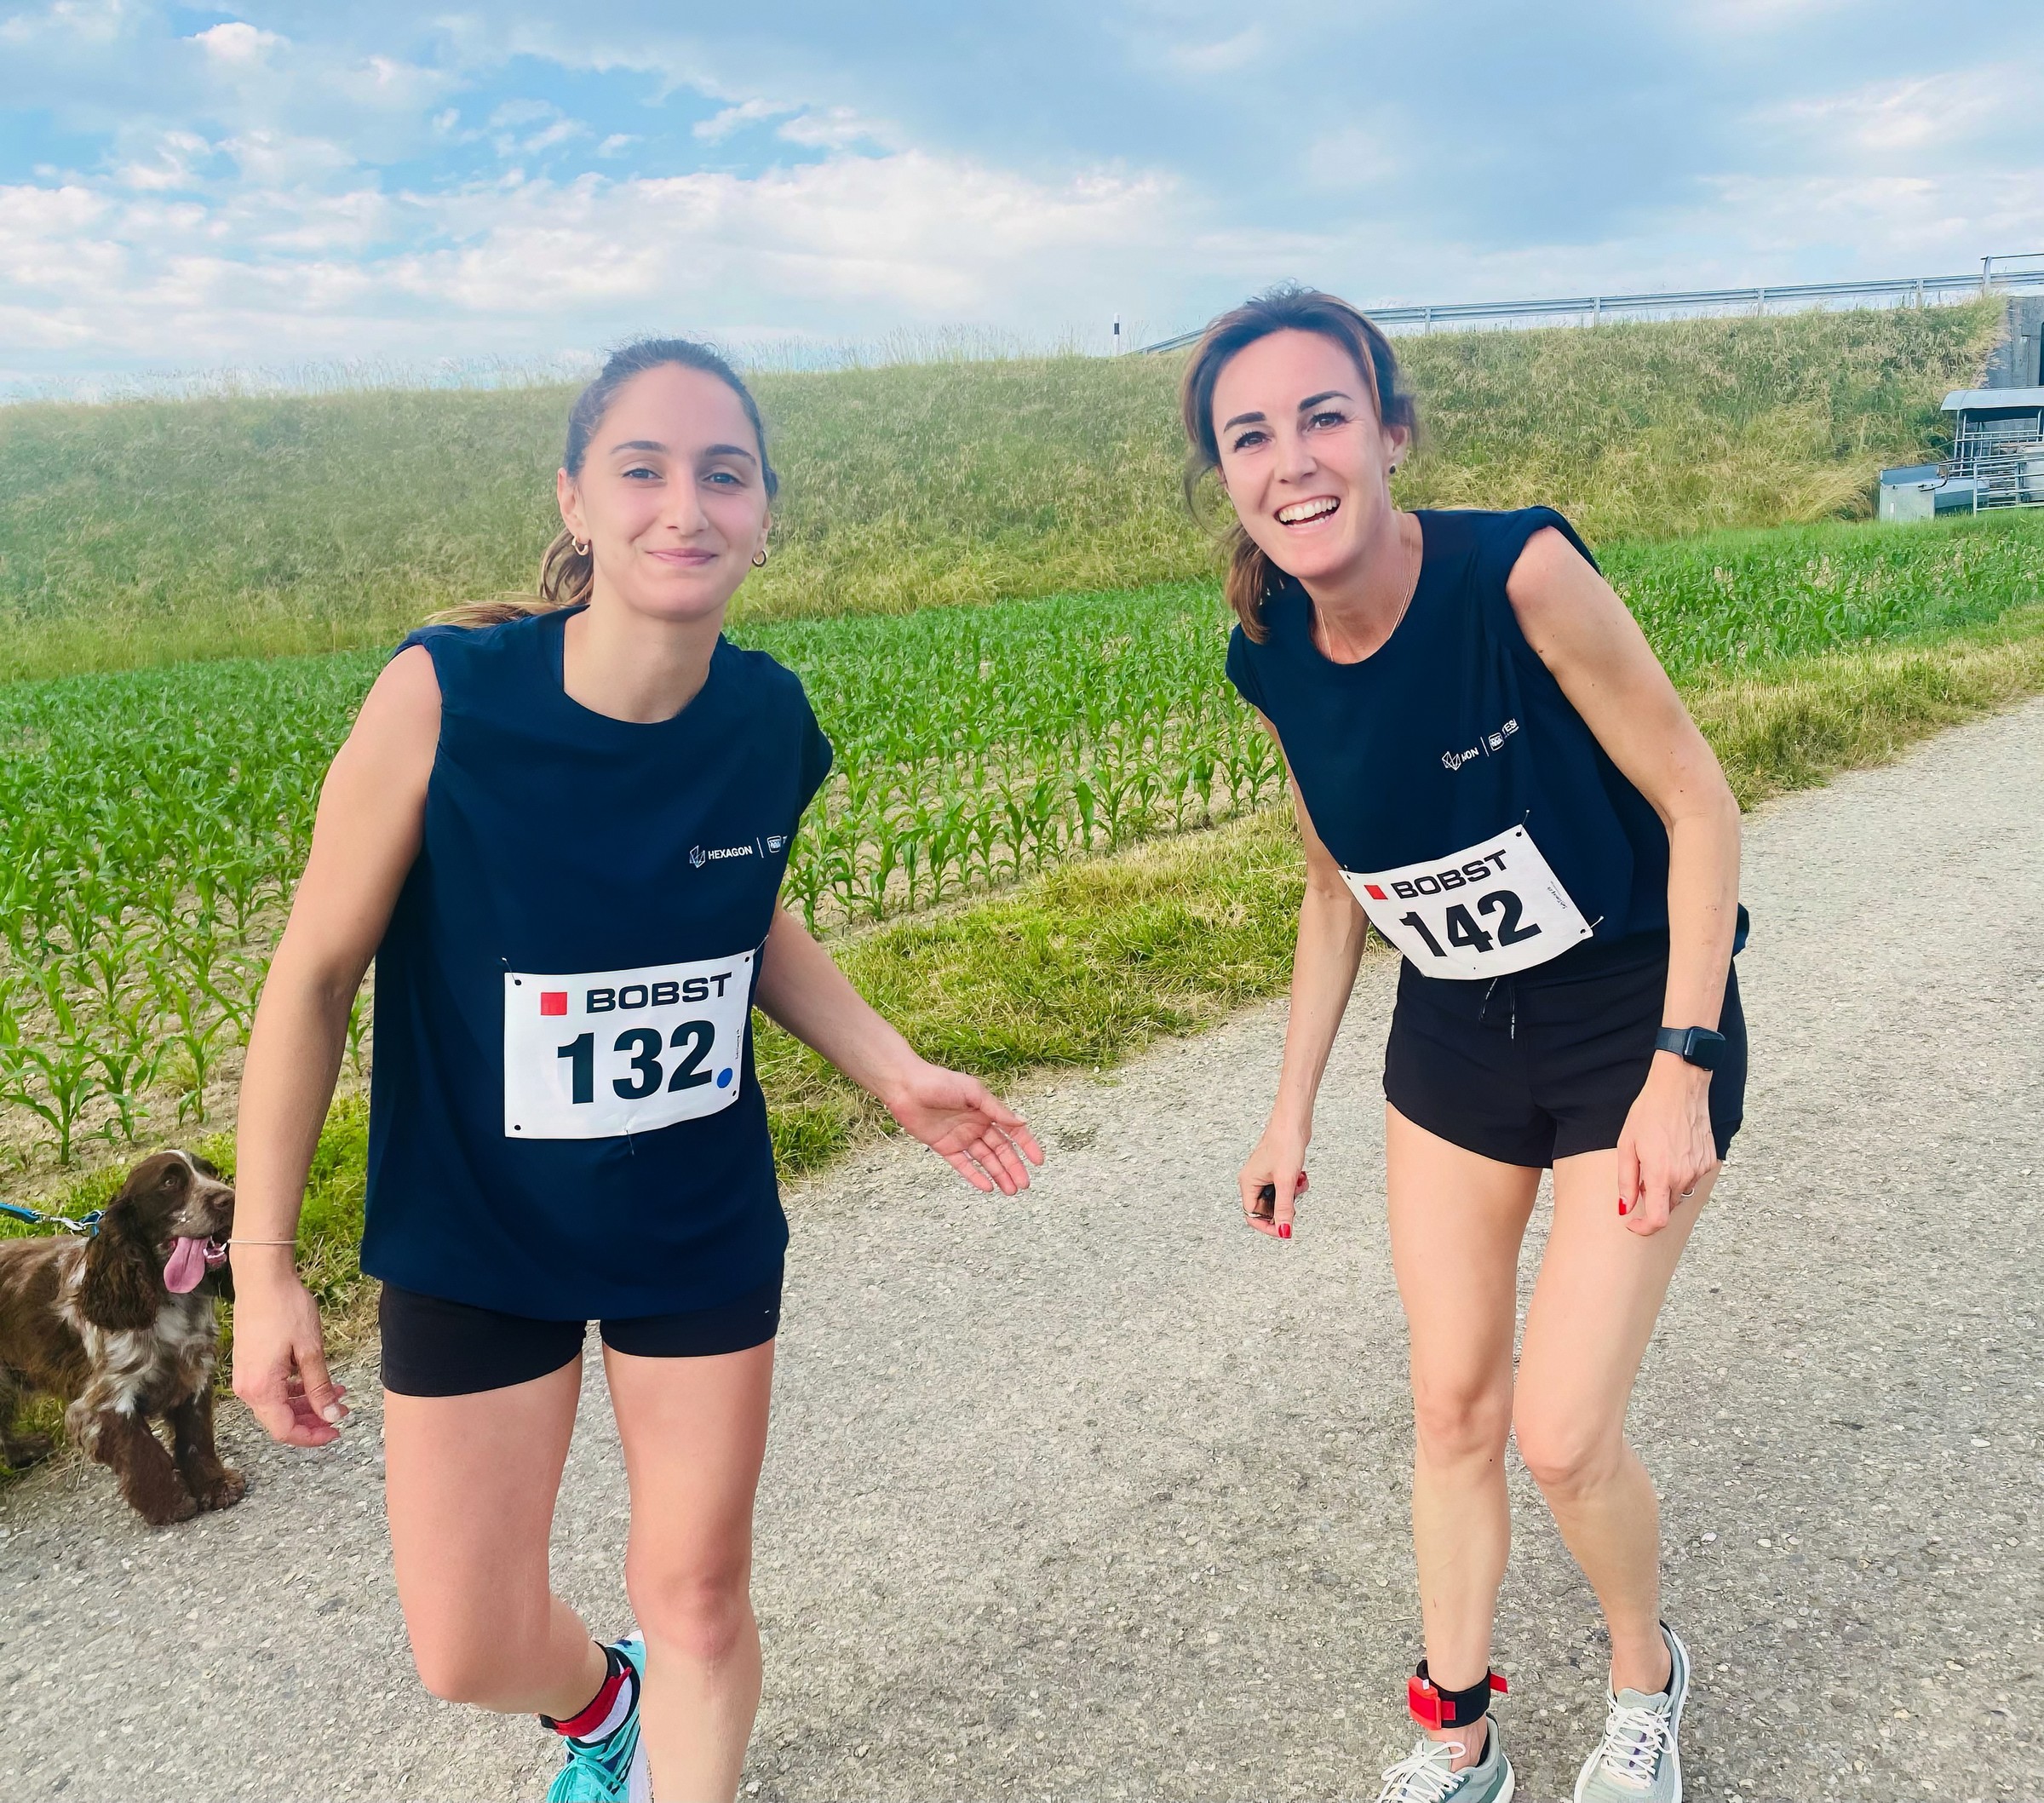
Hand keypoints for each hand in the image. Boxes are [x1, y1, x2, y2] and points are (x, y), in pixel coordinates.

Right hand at [230, 1269, 348, 1444]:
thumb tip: (332, 1416)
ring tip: (337, 1391)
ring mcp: (245, 1376)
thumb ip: (320, 1388)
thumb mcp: (311, 1350)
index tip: (336, 1431)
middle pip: (280, 1420)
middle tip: (342, 1411)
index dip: (312, 1436)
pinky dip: (295, 1389)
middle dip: (313, 1419)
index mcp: (260, 1389)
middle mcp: (247, 1389)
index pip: (285, 1430)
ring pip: (278, 1404)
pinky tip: (316, 1379)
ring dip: (307, 1402)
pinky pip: (272, 1388)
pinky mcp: (249, 1364)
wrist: (262, 1279)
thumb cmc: (286, 1309)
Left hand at [885, 1060, 1043, 1194]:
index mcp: (986, 1110)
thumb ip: (996, 1110)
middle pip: (1000, 1150)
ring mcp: (961, 1137)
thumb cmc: (940, 1082)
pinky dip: (975, 1176)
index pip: (1012, 1131)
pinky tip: (987, 1187)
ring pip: (984, 1160)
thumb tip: (1022, 1122)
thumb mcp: (972, 1092)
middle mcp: (976, 1125)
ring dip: (998, 1174)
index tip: (1038, 1161)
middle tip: (1024, 1184)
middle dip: (1013, 1167)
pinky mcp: (944, 1147)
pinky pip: (962, 1165)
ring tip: (1010, 1190)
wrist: (906, 1087)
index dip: (1027, 1145)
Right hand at [1238, 1120, 1309, 1239]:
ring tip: (1298, 1183)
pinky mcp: (1276, 1170)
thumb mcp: (1286, 1182)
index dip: (1268, 1225)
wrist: (1293, 1122)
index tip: (1284, 1230)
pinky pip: (1284, 1188)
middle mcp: (1253, 1180)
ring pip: (1277, 1198)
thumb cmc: (1285, 1145)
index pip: (1253, 1215)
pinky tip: (1300, 1176)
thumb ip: (1284, 1209)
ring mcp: (1264, 1175)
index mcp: (1248, 1183)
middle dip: (1283, 1207)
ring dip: (1291, 1196)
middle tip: (1294, 1200)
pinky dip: (1294, 1186)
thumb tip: (1283, 1232)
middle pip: (1266, 1208)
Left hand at [1616, 1054, 1718, 1235]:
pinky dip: (1680, 1174)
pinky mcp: (1710, 1160)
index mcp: (1661, 1175)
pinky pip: (1692, 1177)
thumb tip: (1625, 1208)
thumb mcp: (1627, 1145)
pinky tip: (1673, 1151)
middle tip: (1641, 1175)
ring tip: (1657, 1157)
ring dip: (1667, 1186)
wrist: (1681, 1087)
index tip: (1633, 1223)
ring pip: (1680, 1192)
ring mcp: (1700, 1169)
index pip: (1658, 1220)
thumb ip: (1626, 1181)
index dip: (1643, 1229)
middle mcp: (1685, 1176)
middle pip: (1668, 1207)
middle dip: (1652, 1200)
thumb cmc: (1649, 1111)